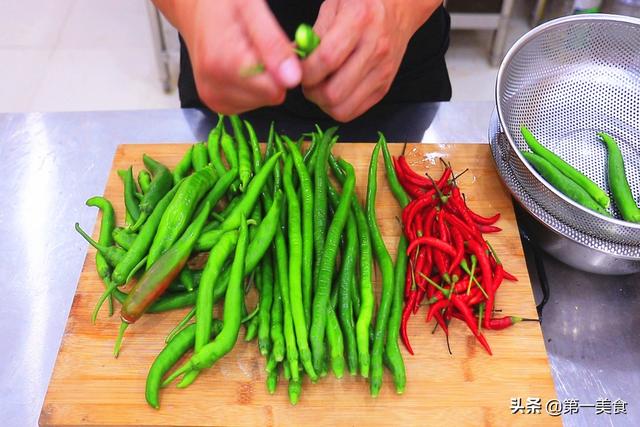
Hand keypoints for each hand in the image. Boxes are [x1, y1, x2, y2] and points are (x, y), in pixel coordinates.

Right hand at [165, 0, 301, 113]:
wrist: (194, 10)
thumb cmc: (222, 3)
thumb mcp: (252, 9)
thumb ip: (274, 45)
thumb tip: (293, 79)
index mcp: (223, 64)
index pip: (275, 88)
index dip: (283, 68)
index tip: (274, 48)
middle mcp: (214, 88)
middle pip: (270, 97)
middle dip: (273, 75)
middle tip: (259, 48)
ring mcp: (213, 99)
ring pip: (262, 102)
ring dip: (263, 81)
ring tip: (248, 55)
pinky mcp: (216, 104)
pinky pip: (251, 104)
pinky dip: (252, 88)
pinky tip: (241, 68)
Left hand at [301, 0, 439, 121]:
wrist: (400, 8)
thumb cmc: (362, 3)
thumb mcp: (333, 6)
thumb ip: (313, 34)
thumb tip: (291, 59)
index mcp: (359, 20)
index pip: (326, 59)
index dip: (305, 72)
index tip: (297, 69)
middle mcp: (375, 48)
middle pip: (333, 92)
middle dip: (311, 92)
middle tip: (307, 81)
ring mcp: (383, 71)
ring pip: (343, 108)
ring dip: (323, 103)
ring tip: (320, 86)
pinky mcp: (384, 87)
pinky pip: (355, 111)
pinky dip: (338, 106)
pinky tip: (334, 90)